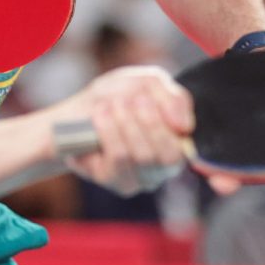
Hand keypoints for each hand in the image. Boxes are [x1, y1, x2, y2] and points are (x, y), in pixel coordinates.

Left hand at [46, 66, 193, 197]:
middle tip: (128, 100)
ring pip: (141, 156)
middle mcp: (160, 169)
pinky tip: (99, 116)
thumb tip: (185, 127)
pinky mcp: (111, 179)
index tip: (145, 98)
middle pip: (166, 156)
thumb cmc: (119, 95)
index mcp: (176, 146)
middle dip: (147, 122)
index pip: (182, 149)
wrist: (79, 107)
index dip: (165, 124)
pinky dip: (108, 131)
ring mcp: (137, 178)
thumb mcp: (150, 84)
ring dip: (125, 123)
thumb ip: (175, 99)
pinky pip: (117, 160)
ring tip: (111, 105)